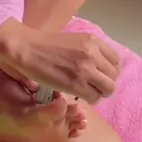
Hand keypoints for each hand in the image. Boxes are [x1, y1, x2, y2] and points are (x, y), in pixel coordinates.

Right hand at [0, 20, 120, 103]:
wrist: (25, 48)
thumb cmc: (45, 45)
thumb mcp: (73, 42)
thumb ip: (88, 52)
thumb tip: (99, 69)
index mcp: (93, 41)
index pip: (116, 61)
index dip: (110, 72)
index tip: (100, 76)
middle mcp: (93, 54)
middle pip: (114, 76)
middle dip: (105, 84)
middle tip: (93, 86)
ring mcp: (86, 69)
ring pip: (108, 88)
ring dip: (99, 93)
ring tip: (88, 92)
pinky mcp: (76, 84)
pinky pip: (94, 97)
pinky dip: (89, 100)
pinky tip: (79, 95)